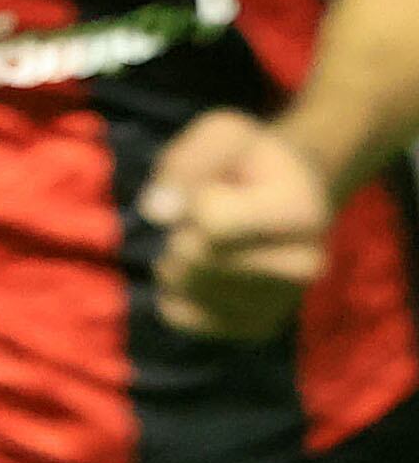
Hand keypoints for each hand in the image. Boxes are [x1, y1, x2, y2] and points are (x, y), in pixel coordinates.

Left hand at [143, 109, 334, 342]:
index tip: (215, 190)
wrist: (293, 197)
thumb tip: (158, 212)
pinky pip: (183, 318)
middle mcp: (304, 266)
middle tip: (203, 221)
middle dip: (181, 233)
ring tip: (203, 244)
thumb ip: (188, 161)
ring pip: (187, 291)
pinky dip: (174, 294)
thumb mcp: (225, 134)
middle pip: (197, 259)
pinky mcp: (258, 329)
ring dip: (175, 263)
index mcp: (302, 213)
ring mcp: (284, 303)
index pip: (212, 222)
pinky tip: (199, 274)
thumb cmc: (252, 161)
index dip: (194, 201)